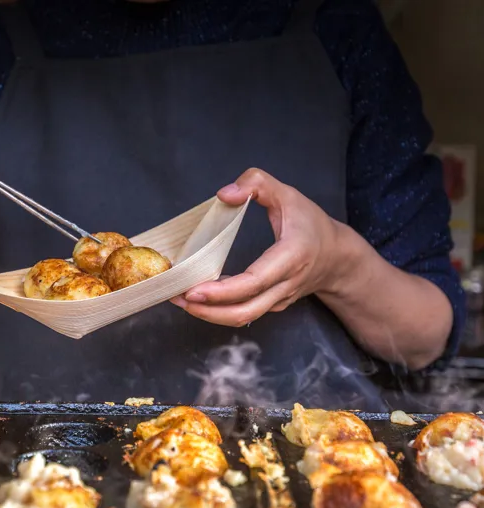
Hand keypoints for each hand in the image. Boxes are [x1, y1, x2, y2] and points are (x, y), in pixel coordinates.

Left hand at [171, 168, 348, 326]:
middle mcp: (286, 284)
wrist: (337, 257)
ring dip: (209, 314)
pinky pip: (245, 313)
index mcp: (292, 256)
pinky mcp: (271, 305)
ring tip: (180, 300)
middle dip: (208, 310)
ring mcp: (279, 299)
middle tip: (177, 297)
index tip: (194, 289)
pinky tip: (198, 299)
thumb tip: (224, 194)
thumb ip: (256, 183)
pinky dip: (219, 311)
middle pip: (246, 311)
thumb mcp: (288, 194)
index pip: (256, 281)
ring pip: (243, 318)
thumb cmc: (310, 224)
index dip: (223, 291)